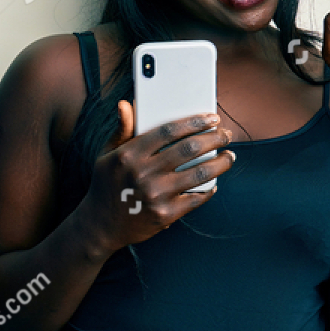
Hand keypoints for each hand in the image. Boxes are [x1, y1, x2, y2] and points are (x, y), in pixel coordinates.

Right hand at [79, 102, 235, 253]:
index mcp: (129, 155)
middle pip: (189, 149)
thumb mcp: (106, 155)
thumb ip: (121, 130)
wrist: (100, 226)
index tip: (212, 118)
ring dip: (222, 163)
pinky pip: (197, 198)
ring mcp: (156, 195)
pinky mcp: (165, 214)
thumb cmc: (106, 186)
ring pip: (200, 173)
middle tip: (225, 135)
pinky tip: (214, 182)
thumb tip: (126, 104)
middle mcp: (143, 174)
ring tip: (229, 156)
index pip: (169, 131)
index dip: (195, 122)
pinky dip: (210, 188)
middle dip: (215, 139)